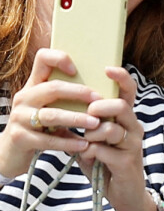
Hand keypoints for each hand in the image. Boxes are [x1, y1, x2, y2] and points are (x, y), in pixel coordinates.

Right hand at [0, 48, 101, 178]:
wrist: (12, 152)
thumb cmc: (40, 124)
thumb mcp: (50, 105)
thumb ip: (67, 96)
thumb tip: (103, 90)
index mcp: (34, 84)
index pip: (43, 58)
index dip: (59, 58)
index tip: (76, 69)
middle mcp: (25, 97)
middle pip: (53, 88)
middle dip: (79, 93)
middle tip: (99, 100)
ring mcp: (20, 117)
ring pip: (52, 115)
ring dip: (77, 119)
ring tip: (95, 123)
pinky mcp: (19, 138)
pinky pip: (48, 140)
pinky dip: (68, 142)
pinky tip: (84, 144)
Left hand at [76, 67, 154, 210]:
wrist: (125, 195)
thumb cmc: (108, 163)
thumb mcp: (97, 140)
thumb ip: (89, 125)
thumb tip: (69, 108)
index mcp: (127, 118)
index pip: (129, 91)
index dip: (121, 77)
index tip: (107, 68)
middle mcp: (134, 127)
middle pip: (121, 106)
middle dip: (100, 107)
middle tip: (88, 114)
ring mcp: (133, 144)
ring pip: (112, 128)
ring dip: (92, 135)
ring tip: (86, 143)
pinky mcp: (128, 161)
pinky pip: (106, 151)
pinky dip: (91, 153)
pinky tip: (88, 157)